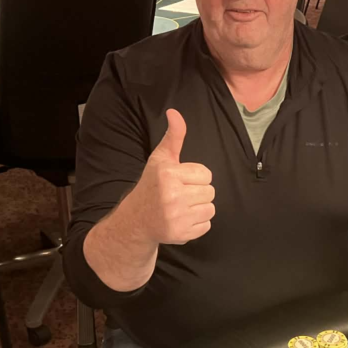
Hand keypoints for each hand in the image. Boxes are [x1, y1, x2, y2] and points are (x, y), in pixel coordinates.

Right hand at [120, 109, 214, 245]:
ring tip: (182, 207)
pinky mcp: (181, 234)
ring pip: (210, 208)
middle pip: (210, 191)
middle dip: (198, 192)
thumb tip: (174, 112)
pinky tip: (182, 220)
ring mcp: (176, 217)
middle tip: (180, 195)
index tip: (180, 181)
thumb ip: (173, 137)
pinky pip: (206, 225)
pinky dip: (197, 224)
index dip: (195, 177)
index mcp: (168, 174)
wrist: (136, 221)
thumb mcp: (160, 159)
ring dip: (199, 208)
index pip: (206, 174)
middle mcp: (171, 195)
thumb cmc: (152, 186)